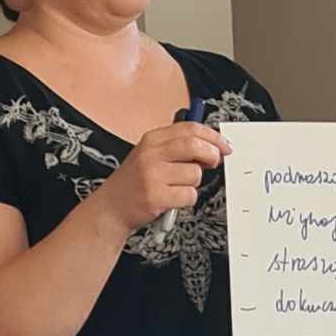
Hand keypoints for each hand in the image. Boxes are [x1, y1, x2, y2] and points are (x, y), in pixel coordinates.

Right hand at [98, 122, 229, 231]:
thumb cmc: (135, 182)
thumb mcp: (150, 156)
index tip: (224, 145)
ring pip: (195, 174)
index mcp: (151, 140)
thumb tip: (212, 147)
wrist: (111, 207)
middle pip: (195, 145)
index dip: (213, 136)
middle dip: (212, 155)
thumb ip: (177, 148)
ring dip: (194, 183)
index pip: (190, 129)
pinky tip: (173, 199)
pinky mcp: (156, 196)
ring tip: (178, 187)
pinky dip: (187, 199)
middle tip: (214, 163)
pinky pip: (189, 195)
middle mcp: (151, 154)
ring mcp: (152, 175)